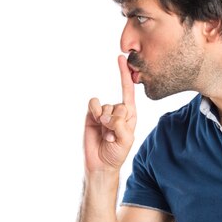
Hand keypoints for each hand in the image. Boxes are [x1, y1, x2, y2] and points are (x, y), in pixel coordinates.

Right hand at [84, 55, 136, 172]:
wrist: (100, 163)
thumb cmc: (117, 153)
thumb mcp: (125, 140)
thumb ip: (121, 125)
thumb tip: (107, 115)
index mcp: (130, 115)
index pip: (129, 92)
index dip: (125, 75)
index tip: (122, 59)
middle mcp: (118, 111)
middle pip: (119, 104)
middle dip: (115, 121)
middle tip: (113, 136)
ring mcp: (104, 112)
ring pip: (105, 106)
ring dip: (105, 122)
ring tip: (105, 135)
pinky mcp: (91, 114)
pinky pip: (93, 104)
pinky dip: (94, 112)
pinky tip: (96, 124)